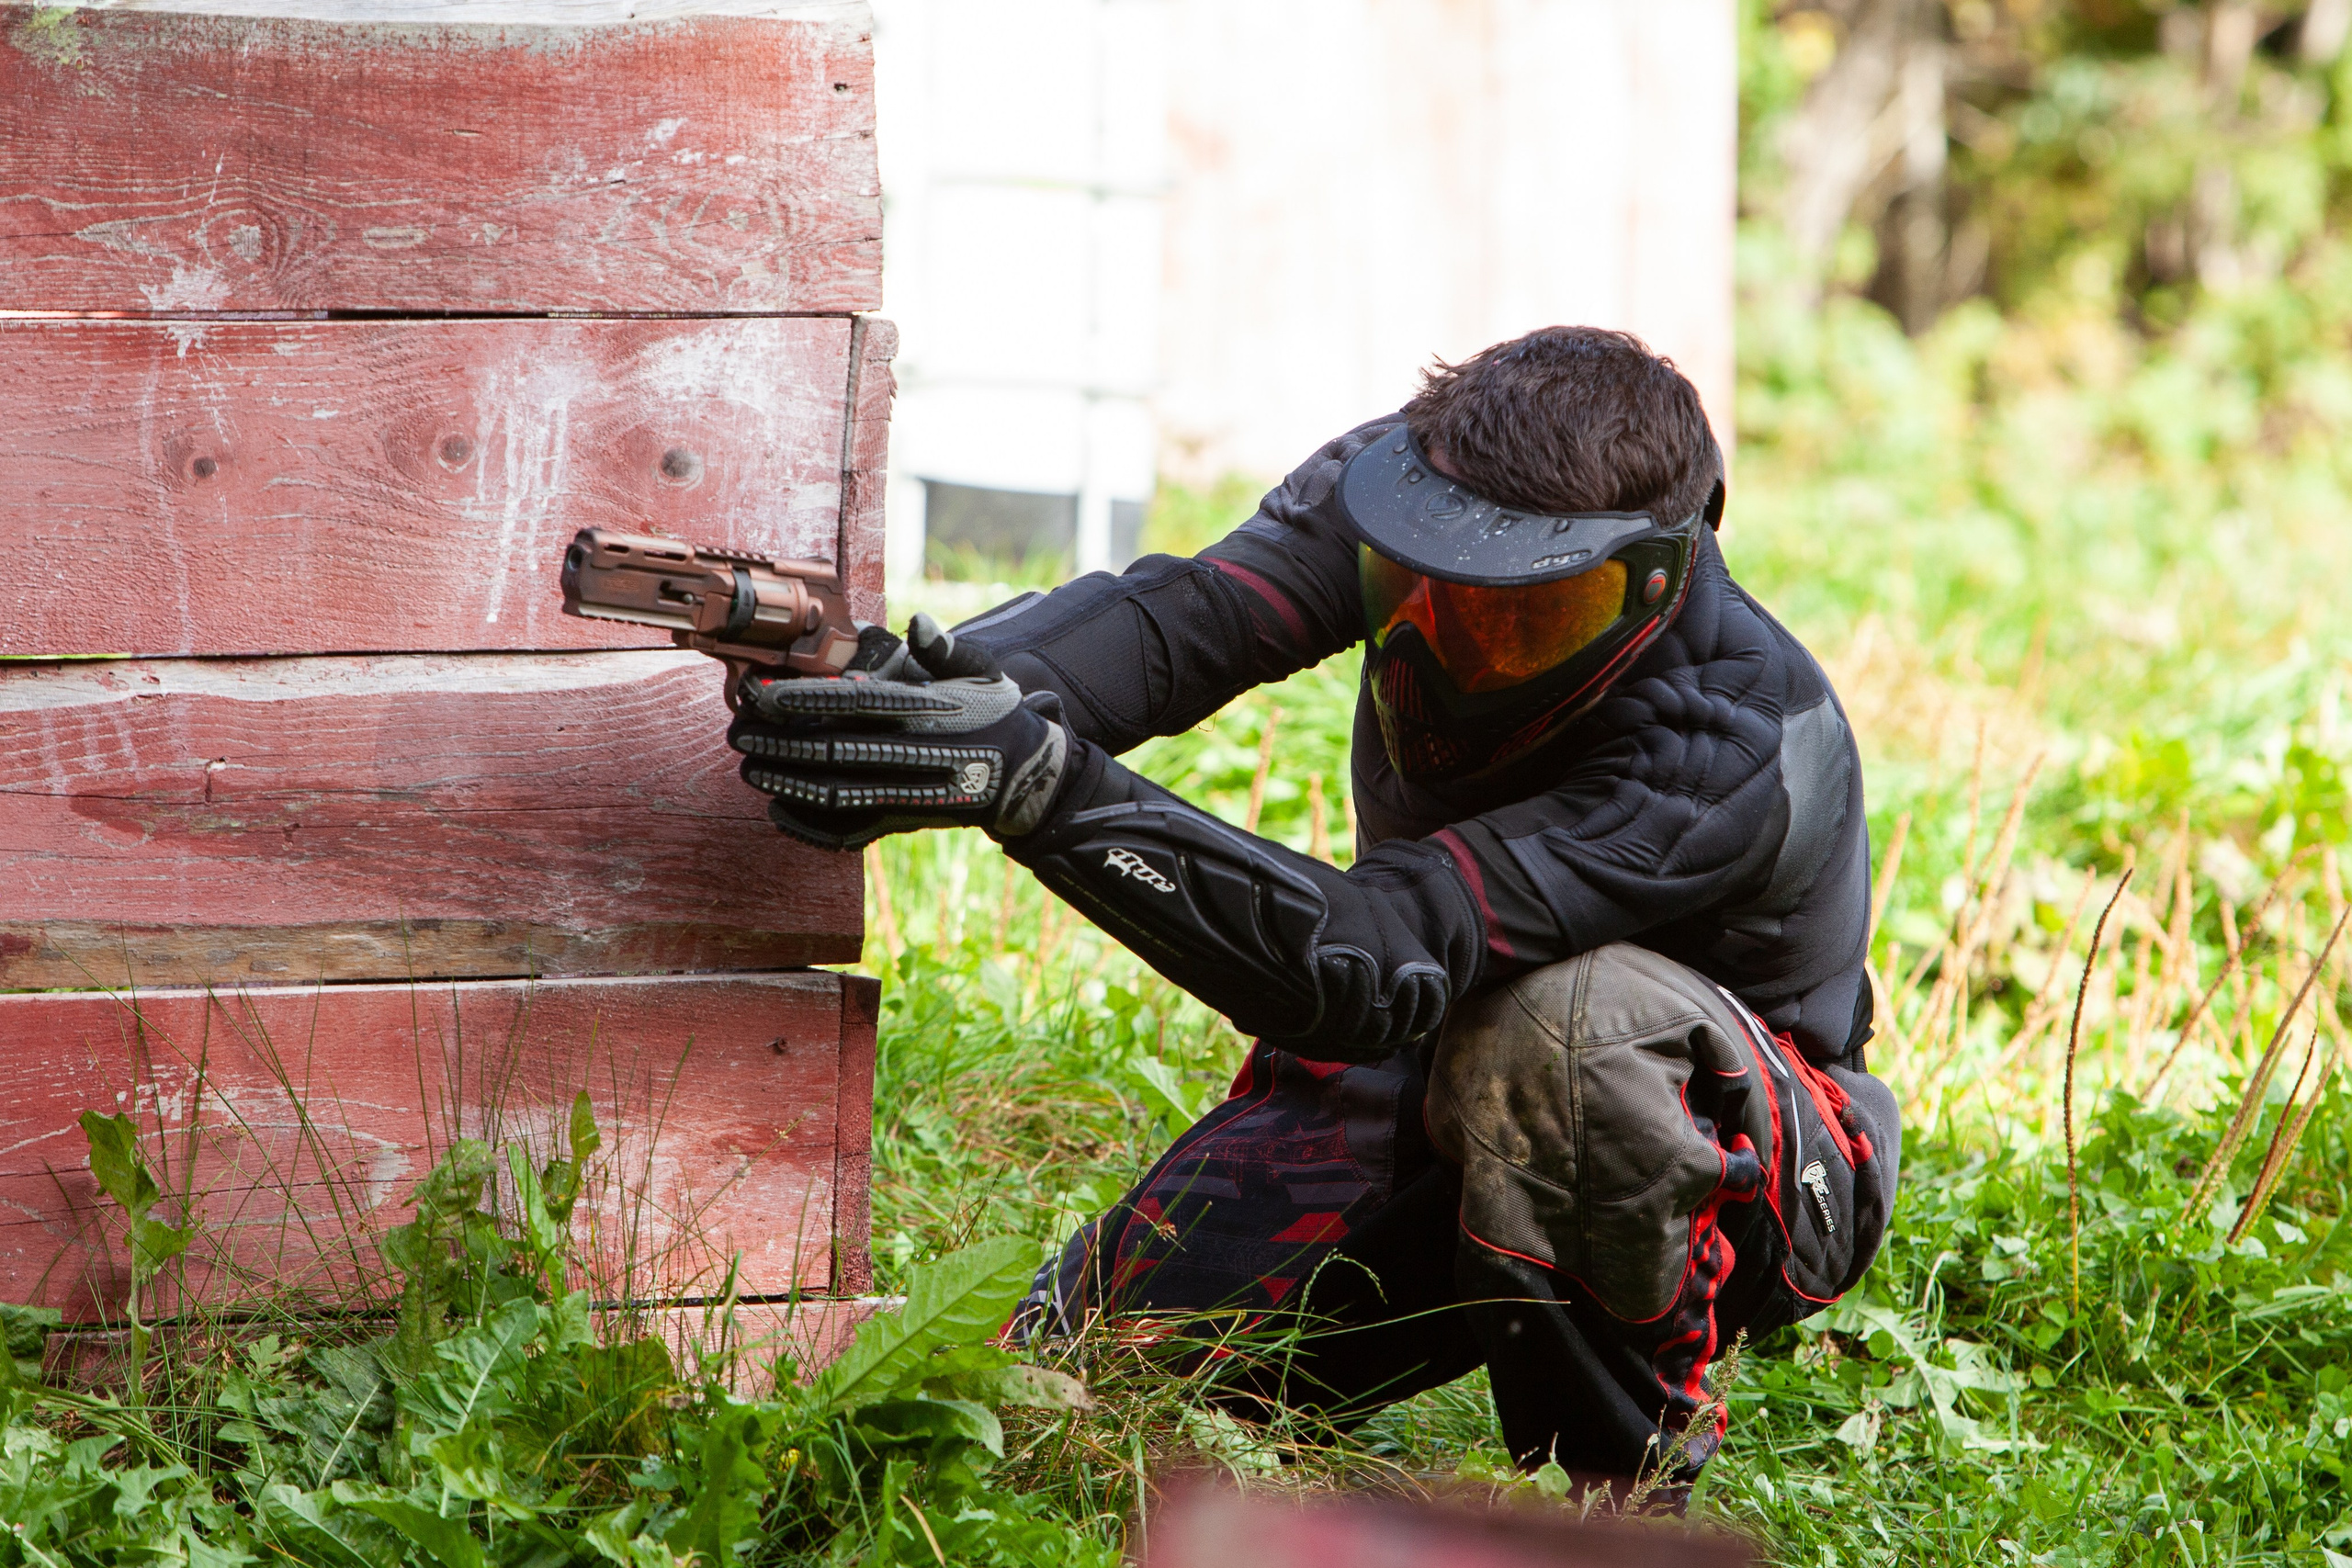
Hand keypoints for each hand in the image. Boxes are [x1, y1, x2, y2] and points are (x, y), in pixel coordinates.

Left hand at [728, 614, 1070, 850]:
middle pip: (835, 752)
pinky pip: (851, 831)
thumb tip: (917, 623)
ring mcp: (910, 795)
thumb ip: (946, 649)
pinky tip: (777, 811)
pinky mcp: (905, 822)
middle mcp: (916, 758)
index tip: (764, 694)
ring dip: (787, 782)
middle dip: (780, 743)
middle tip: (739, 732)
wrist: (1027, 779)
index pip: (856, 705)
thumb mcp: (984, 673)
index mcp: (930, 715)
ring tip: (749, 766)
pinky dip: (811, 826)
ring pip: (837, 794)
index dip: (806, 700)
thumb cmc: (997, 715)